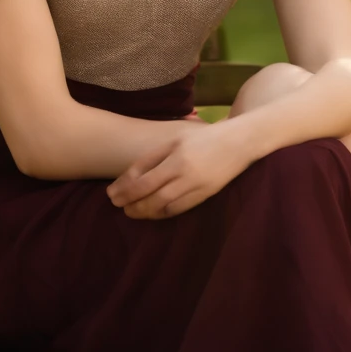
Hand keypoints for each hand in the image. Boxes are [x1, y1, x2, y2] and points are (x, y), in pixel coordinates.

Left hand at [106, 120, 249, 218]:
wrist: (239, 142)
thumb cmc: (203, 138)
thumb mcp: (176, 139)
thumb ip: (154, 157)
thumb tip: (130, 176)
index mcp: (175, 156)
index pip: (143, 178)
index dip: (124, 188)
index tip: (111, 194)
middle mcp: (185, 173)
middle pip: (150, 195)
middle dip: (131, 203)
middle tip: (118, 206)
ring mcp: (196, 186)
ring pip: (164, 206)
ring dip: (144, 211)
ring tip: (131, 211)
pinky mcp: (206, 196)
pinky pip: (179, 209)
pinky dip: (162, 213)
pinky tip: (153, 212)